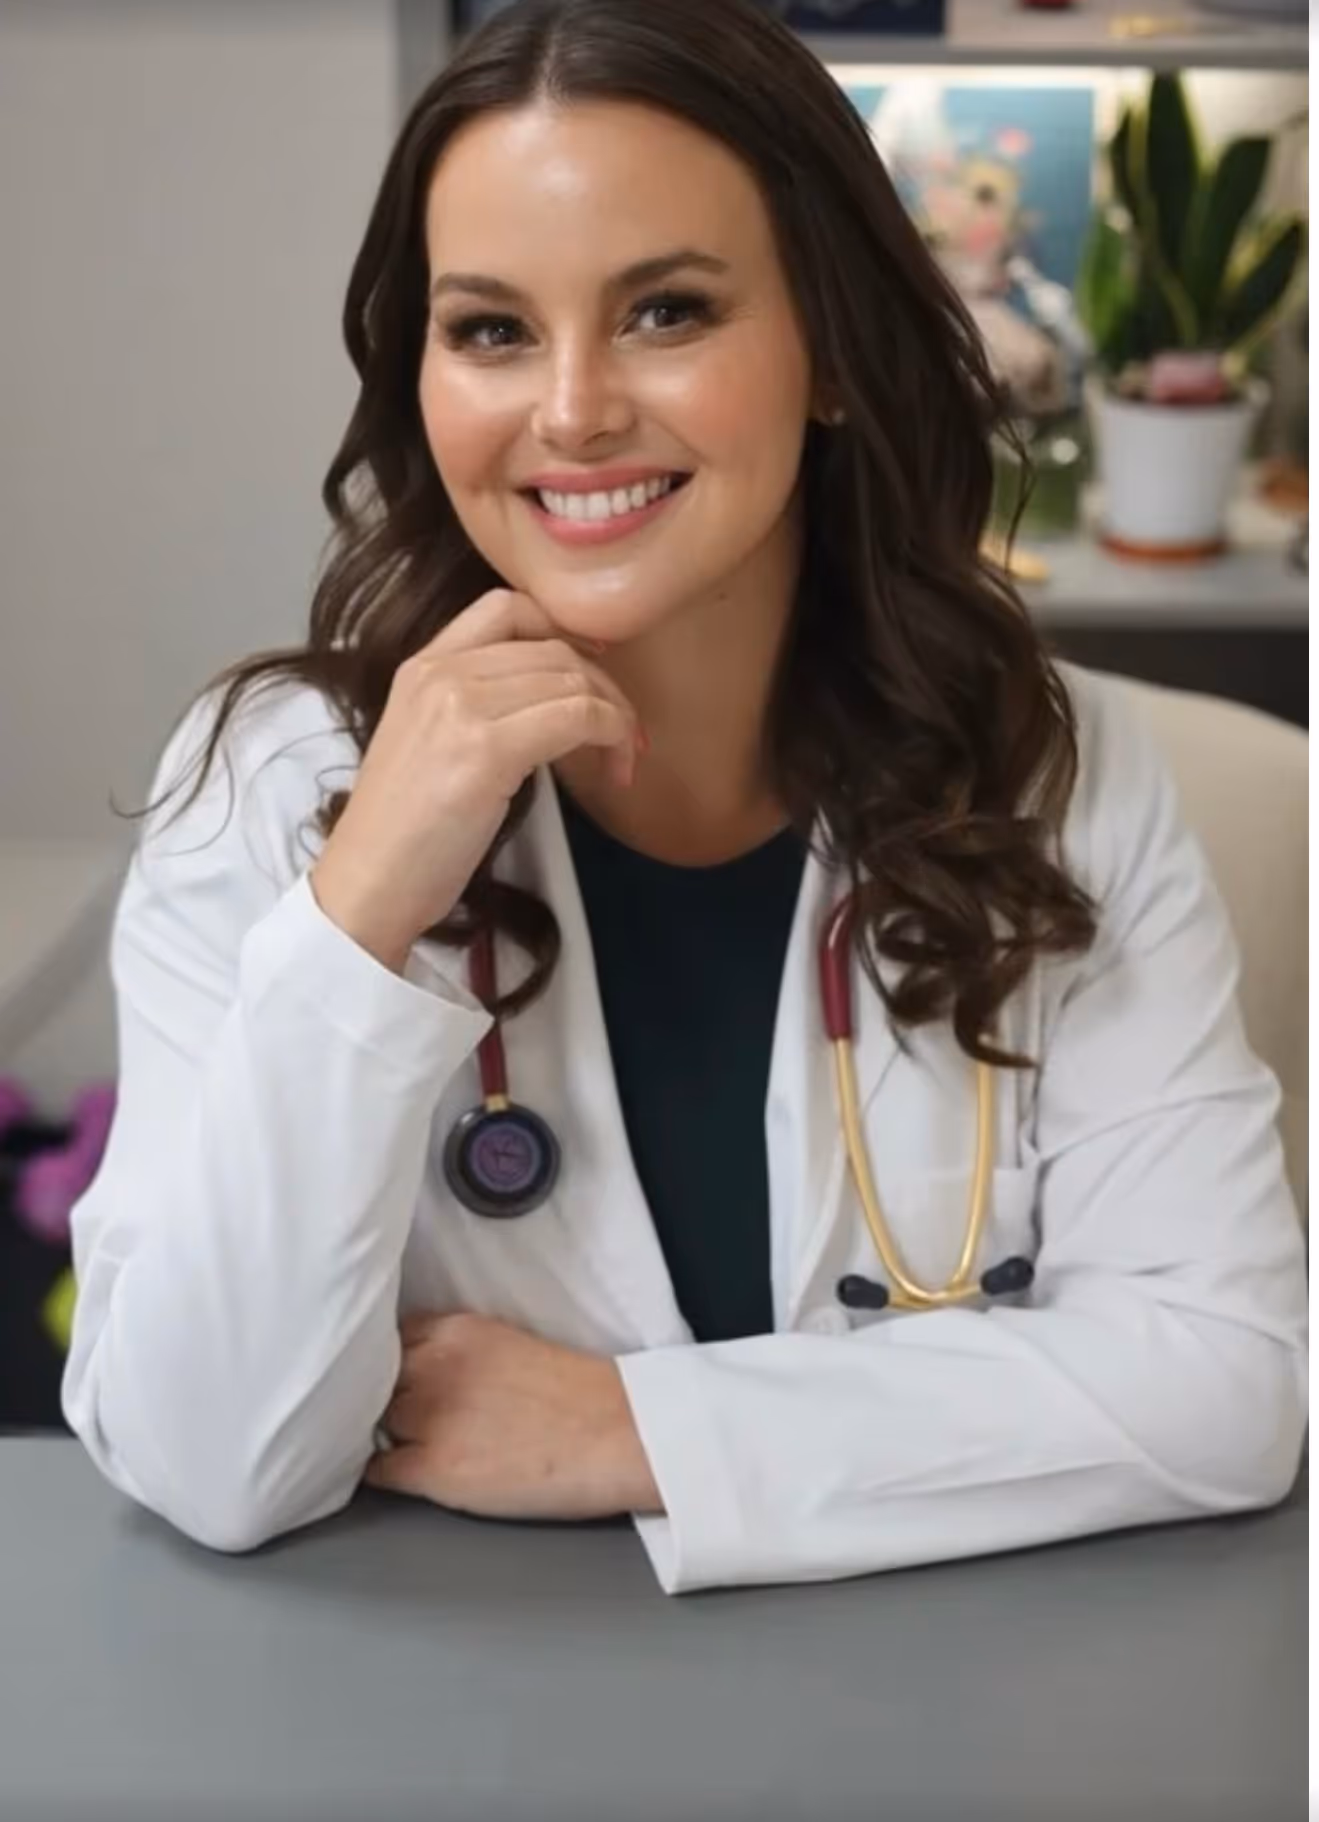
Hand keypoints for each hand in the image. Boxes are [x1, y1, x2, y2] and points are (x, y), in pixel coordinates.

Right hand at [310, 589, 640, 970]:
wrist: (368, 884)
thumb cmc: (402, 835)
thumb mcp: (430, 746)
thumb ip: (477, 710)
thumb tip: (553, 707)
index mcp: (421, 667)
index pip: (506, 608)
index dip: (563, 630)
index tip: (593, 671)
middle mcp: (440, 673)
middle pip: (553, 648)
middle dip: (604, 687)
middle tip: (623, 733)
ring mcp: (462, 706)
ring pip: (572, 680)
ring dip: (615, 716)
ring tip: (622, 757)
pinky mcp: (487, 748)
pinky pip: (577, 717)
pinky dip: (612, 736)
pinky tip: (615, 771)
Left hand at [363, 1311, 663, 1521]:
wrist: (618, 1436)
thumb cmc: (577, 1395)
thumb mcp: (507, 1344)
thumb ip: (456, 1350)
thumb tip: (418, 1372)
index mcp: (456, 1330)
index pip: (389, 1337)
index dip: (389, 1360)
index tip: (392, 1375)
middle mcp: (434, 1365)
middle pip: (376, 1380)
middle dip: (383, 1396)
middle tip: (399, 1415)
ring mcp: (430, 1418)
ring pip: (373, 1423)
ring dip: (383, 1433)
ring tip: (402, 1445)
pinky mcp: (435, 1469)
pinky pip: (379, 1470)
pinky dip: (378, 1473)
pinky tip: (397, 1473)